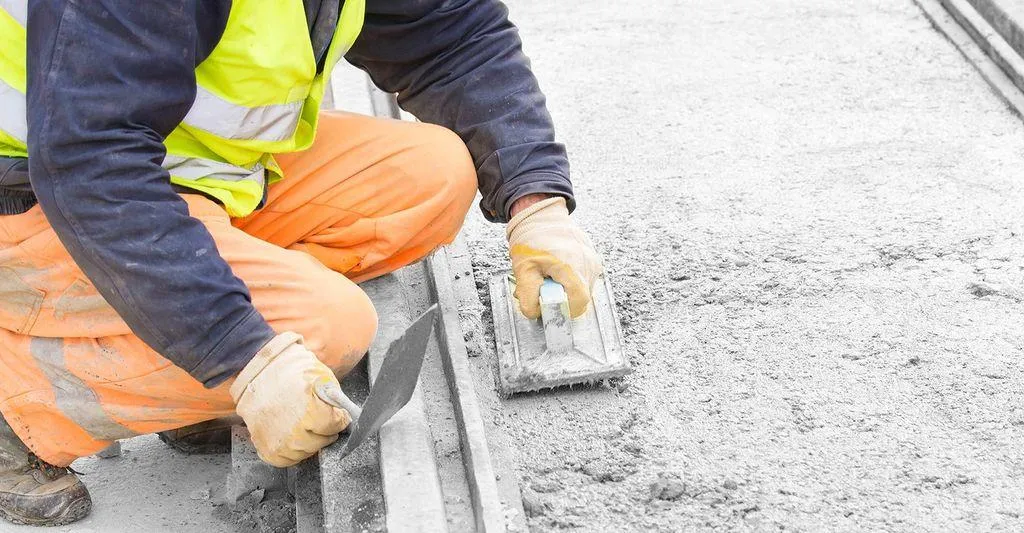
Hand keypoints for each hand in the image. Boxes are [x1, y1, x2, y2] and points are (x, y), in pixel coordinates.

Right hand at [230, 332, 350, 466]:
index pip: (336, 426)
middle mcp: (294, 433)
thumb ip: (335, 399)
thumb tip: (346, 413)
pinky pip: (287, 460)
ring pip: (306, 453)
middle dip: (326, 430)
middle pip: (322, 442)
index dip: (339, 417)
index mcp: (310, 413)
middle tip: (321, 419)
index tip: (337, 414)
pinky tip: (293, 435)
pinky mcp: (266, 449)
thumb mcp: (320, 376)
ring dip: (310, 441)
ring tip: (305, 425)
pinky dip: (292, 451)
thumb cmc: (288, 371)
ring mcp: (278, 443)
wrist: (256, 373)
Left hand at [506, 196, 602, 318]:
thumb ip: (528, 295)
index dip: (563, 309)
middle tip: (543, 287)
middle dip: (560, 300)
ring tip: (548, 277)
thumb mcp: (523, 269)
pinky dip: (569, 282)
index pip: (578, 303)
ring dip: (564, 291)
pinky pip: (583, 280)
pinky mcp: (593, 261)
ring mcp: (593, 262)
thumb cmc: (532, 239)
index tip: (548, 304)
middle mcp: (588, 265)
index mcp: (571, 266)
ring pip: (582, 290)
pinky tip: (556, 272)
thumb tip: (535, 314)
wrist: (542, 216)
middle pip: (580, 299)